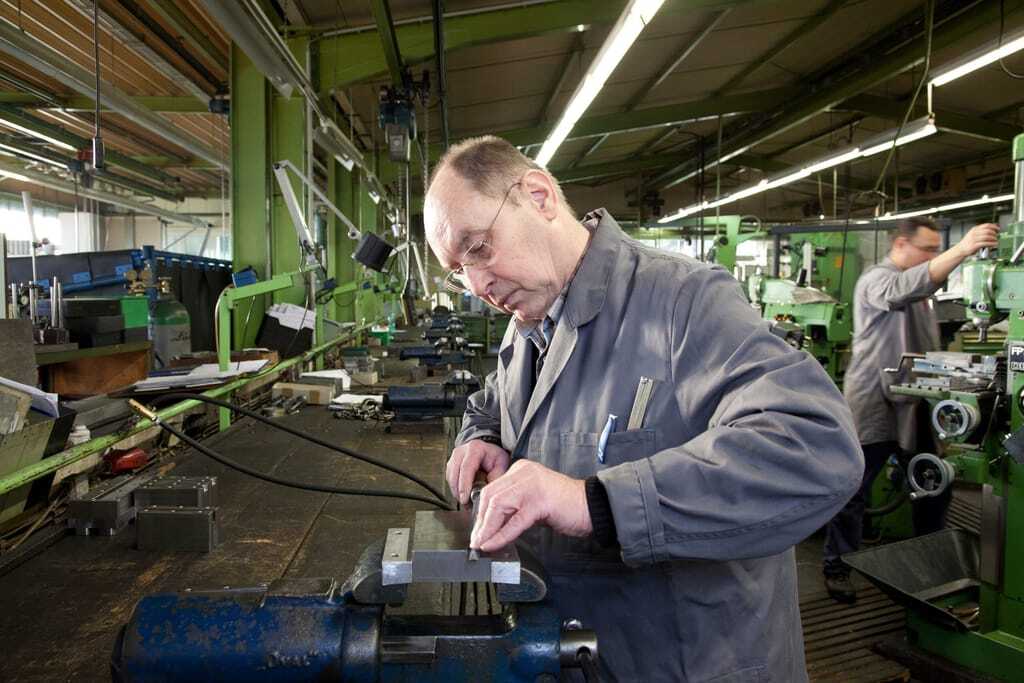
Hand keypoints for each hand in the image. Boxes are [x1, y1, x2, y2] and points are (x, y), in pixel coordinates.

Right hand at [447, 438, 509, 504]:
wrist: (489, 452)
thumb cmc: (495, 458)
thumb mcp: (501, 464)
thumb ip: (496, 477)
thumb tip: (487, 491)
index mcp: (475, 448)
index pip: (466, 468)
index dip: (464, 485)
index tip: (465, 499)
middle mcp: (461, 451)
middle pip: (454, 474)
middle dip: (459, 492)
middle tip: (466, 505)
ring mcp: (454, 458)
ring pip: (450, 478)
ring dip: (457, 492)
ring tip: (467, 502)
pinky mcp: (451, 465)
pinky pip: (450, 480)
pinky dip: (456, 489)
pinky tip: (464, 495)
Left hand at [470, 460, 591, 552]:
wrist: (593, 506)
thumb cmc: (566, 506)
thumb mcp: (533, 502)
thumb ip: (514, 508)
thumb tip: (491, 527)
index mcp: (521, 470)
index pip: (492, 489)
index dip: (482, 512)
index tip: (478, 531)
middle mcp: (524, 472)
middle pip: (491, 495)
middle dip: (481, 521)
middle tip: (477, 540)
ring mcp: (532, 485)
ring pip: (499, 506)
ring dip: (488, 529)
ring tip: (482, 544)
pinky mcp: (539, 501)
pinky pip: (514, 521)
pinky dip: (501, 535)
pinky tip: (494, 545)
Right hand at [957, 223, 999, 257]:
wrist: (960, 249)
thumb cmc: (969, 242)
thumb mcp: (973, 234)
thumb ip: (981, 232)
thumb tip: (993, 230)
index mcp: (974, 229)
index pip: (986, 225)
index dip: (994, 226)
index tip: (998, 229)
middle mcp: (974, 233)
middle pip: (988, 231)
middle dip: (994, 233)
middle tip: (997, 236)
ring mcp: (974, 239)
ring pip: (987, 237)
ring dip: (994, 238)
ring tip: (996, 240)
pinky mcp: (975, 245)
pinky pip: (986, 243)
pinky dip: (992, 243)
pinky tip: (995, 244)